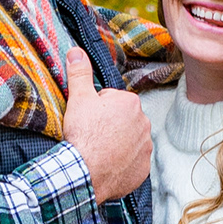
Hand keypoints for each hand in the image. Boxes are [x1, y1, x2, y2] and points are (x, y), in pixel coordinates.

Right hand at [62, 45, 151, 202]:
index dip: (96, 109)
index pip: (112, 100)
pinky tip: (107, 165)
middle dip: (109, 125)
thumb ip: (80, 73)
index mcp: (130, 102)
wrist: (86, 172)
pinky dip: (122, 163)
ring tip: (98, 151)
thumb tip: (76, 51)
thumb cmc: (83, 134)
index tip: (88, 120)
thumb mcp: (78, 99)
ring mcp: (145, 147)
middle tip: (92, 135)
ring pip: (129, 140)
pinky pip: (132, 162)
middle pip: (122, 120)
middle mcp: (144, 123)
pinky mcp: (143, 169)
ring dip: (116, 144)